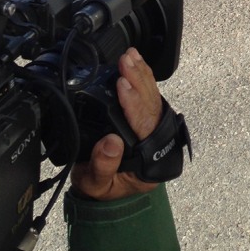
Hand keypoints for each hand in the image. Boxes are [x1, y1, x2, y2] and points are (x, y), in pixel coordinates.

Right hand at [70, 48, 162, 201]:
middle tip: (126, 61)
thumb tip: (110, 142)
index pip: (143, 125)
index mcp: (147, 158)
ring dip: (141, 74)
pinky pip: (148, 94)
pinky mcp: (145, 118)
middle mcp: (154, 140)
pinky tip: (135, 62)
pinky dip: (142, 76)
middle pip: (150, 105)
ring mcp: (152, 128)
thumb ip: (102, 167)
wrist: (107, 194)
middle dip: (137, 79)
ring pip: (151, 96)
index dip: (132, 103)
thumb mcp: (95, 186)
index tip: (122, 84)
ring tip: (131, 56)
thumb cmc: (101, 190)